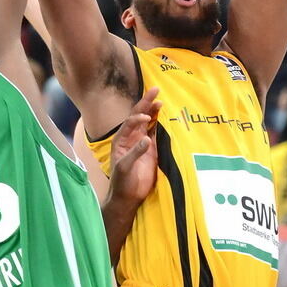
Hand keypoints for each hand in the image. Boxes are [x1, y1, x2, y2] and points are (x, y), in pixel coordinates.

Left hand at [109, 87, 160, 204]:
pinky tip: (165, 116)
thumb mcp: (125, 167)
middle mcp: (131, 137)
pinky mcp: (152, 150)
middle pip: (139, 116)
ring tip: (161, 100)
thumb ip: (135, 153)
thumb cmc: (122, 182)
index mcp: (121, 139)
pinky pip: (156, 133)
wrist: (127, 197)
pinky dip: (160, 124)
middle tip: (155, 89)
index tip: (147, 116)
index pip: (130, 122)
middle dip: (146, 103)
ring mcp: (142, 142)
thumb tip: (147, 139)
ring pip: (149, 122)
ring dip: (154, 111)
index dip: (138, 116)